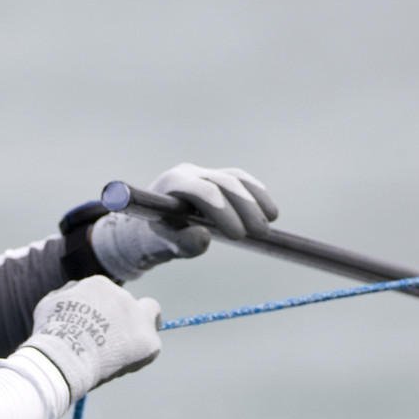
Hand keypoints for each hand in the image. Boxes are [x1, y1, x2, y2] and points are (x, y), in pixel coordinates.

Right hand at [21, 276, 161, 400]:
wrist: (64, 356)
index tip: (101, 327)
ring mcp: (138, 318)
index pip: (111, 295)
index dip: (107, 310)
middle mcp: (123, 296)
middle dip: (126, 321)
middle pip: (132, 306)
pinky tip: (123, 365)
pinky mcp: (149, 342)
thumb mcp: (51, 304)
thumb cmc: (51, 334)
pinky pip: (151, 347)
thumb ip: (68, 296)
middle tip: (115, 341)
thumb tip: (74, 293)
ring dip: (135, 338)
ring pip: (148, 324)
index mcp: (99, 285)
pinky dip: (140, 356)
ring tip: (116, 358)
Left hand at [91, 163, 278, 280]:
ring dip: (256, 198)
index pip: (203, 190)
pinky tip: (269, 211)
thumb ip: (181, 243)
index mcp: (171, 184)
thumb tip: (205, 238)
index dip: (224, 210)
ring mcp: (202, 174)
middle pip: (224, 182)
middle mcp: (188, 173)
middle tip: (261, 232)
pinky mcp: (214, 179)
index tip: (239, 235)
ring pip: (235, 178)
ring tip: (271, 220)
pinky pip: (239, 181)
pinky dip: (256, 194)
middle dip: (245, 207)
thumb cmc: (152, 239)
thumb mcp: (162, 246)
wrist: (146, 228)